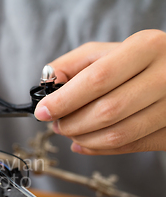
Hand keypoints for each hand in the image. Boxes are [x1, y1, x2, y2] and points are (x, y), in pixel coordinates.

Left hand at [34, 30, 165, 154]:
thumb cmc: (138, 60)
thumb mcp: (107, 50)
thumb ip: (72, 64)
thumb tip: (46, 84)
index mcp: (146, 48)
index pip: (97, 79)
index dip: (65, 100)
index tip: (43, 111)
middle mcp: (165, 76)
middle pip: (107, 111)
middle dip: (72, 123)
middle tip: (57, 124)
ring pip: (118, 134)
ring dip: (83, 139)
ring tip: (70, 132)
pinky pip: (131, 146)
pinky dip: (100, 149)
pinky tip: (84, 142)